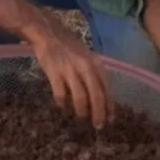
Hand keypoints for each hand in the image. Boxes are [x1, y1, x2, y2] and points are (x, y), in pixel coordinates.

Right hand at [27, 14, 112, 129]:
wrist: (48, 32)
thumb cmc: (69, 46)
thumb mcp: (87, 56)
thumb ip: (94, 73)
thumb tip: (101, 95)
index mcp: (95, 63)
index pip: (106, 88)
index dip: (110, 106)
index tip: (111, 119)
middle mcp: (85, 67)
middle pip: (96, 95)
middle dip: (99, 114)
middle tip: (99, 127)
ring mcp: (70, 70)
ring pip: (80, 97)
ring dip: (82, 111)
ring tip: (81, 119)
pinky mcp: (54, 72)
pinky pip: (60, 93)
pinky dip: (62, 103)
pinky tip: (62, 108)